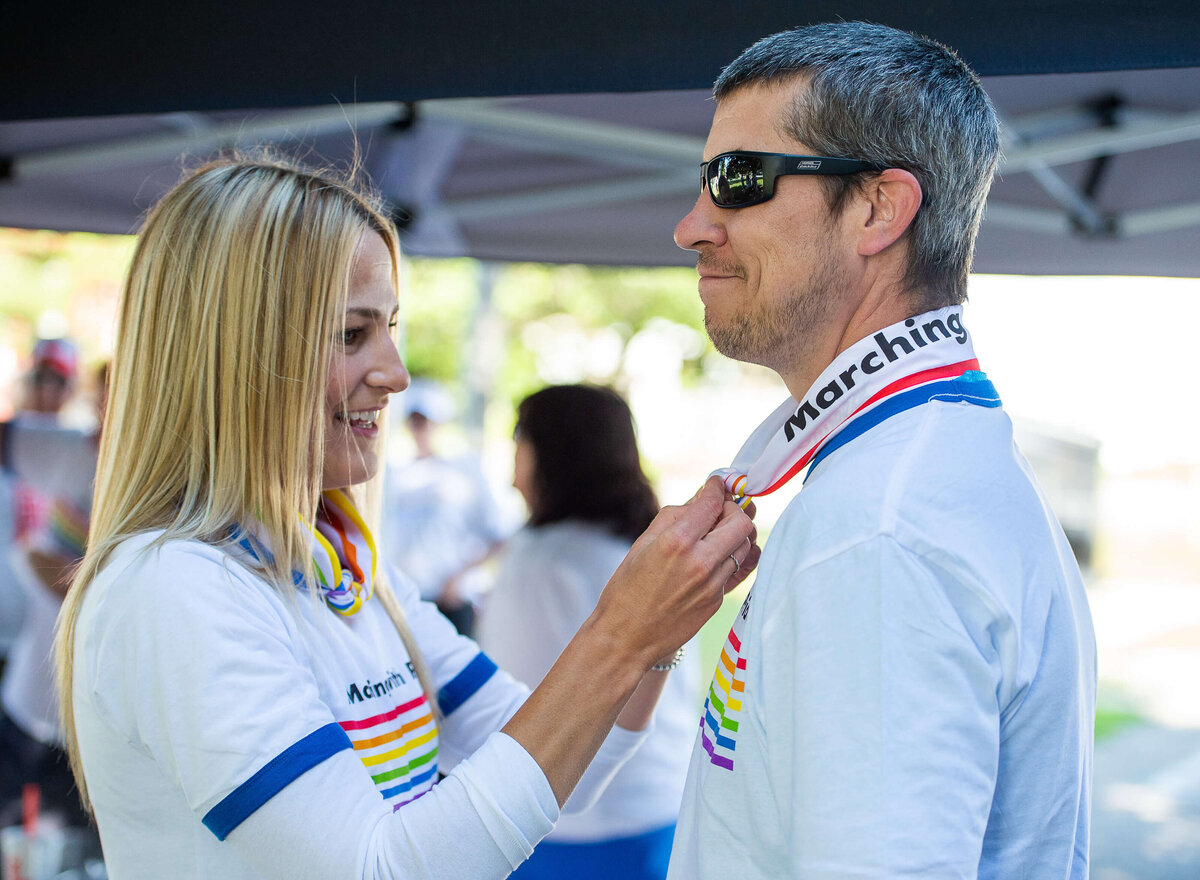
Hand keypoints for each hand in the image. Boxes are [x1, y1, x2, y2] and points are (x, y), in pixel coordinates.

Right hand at [593, 476, 758, 669]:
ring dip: (734, 534)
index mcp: (677, 542)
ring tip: (718, 533)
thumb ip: (674, 516)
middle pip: (741, 522)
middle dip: (733, 510)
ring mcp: (713, 583)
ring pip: (745, 546)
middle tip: (721, 510)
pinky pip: (736, 569)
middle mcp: (700, 561)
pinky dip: (730, 557)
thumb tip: (699, 498)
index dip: (717, 488)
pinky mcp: (718, 600)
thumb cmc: (627, 589)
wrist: (626, 638)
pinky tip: (717, 554)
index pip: (712, 503)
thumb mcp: (643, 544)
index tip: (716, 485)